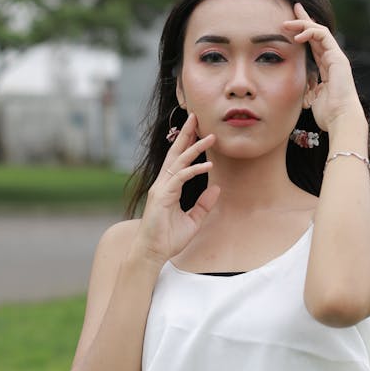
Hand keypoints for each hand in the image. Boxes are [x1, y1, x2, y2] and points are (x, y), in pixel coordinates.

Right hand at [136, 114, 219, 264]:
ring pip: (179, 161)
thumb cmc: (169, 239)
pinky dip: (194, 170)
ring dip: (195, 147)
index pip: (178, 160)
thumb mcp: (193, 220)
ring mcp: (161, 188)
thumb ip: (204, 205)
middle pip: (175, 153)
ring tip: (210, 137)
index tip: (198, 130)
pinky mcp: (162, 196)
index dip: (188, 144)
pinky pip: (180, 178)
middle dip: (186, 135)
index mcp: (168, 187)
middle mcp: (163, 184)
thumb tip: (217, 189)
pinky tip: (208, 165)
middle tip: (196, 117)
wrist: (152, 253)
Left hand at [284, 3, 363, 131]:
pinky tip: (297, 36)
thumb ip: (307, 87)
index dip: (303, 31)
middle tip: (293, 7)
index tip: (290, 23)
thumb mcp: (311, 96)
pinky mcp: (338, 57)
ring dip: (302, 24)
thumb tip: (299, 87)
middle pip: (318, 32)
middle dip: (305, 19)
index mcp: (326, 67)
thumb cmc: (328, 114)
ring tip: (286, 24)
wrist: (340, 119)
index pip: (314, 43)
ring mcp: (337, 57)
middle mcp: (332, 59)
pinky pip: (323, 36)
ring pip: (320, 30)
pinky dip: (310, 32)